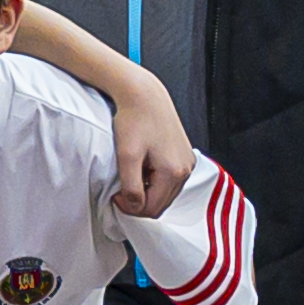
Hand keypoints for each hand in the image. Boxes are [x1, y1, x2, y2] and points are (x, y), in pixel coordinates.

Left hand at [104, 68, 193, 217]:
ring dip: (147, 191)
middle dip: (139, 201)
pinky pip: (170, 181)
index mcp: (174, 173)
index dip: (130, 207)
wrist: (144, 95)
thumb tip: (133, 207)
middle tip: (120, 188)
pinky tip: (143, 167)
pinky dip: (155, 181)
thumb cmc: (134, 121)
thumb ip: (131, 187)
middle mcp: (186, 170)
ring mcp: (188, 163)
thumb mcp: (127, 157)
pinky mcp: (185, 156)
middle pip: (161, 204)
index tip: (115, 194)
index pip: (152, 209)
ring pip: (165, 194)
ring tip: (132, 174)